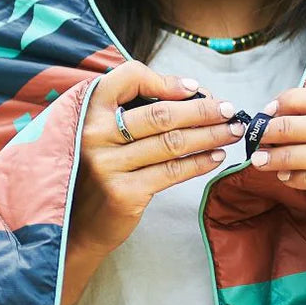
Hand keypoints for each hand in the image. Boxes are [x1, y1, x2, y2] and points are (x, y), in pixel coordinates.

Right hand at [61, 61, 245, 304]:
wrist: (74, 226)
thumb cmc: (95, 172)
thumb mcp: (99, 133)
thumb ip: (129, 111)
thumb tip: (188, 93)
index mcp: (87, 110)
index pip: (128, 78)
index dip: (165, 80)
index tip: (195, 88)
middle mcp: (94, 134)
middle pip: (160, 114)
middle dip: (202, 110)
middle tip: (230, 109)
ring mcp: (108, 165)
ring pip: (171, 143)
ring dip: (209, 135)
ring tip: (232, 131)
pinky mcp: (124, 193)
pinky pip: (171, 172)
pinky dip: (199, 163)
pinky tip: (217, 157)